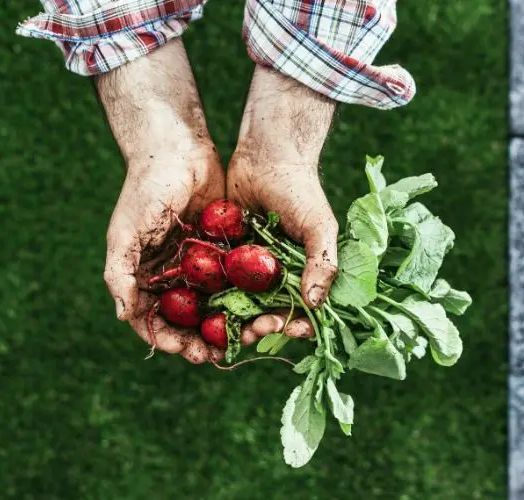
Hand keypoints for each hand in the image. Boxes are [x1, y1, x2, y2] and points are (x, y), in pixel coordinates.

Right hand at [97, 39, 225, 363]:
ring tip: (244, 338)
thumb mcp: (125, 233)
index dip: (169, 340)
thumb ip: (119, 273)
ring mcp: (201, 264)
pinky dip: (248, 297)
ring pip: (216, 305)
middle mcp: (174, 276)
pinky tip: (263, 309)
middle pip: (188, 321)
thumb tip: (123, 316)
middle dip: (202, 340)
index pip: (154, 321)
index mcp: (145, 277)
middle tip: (219, 355)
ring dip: (228, 324)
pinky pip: (238, 280)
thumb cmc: (144, 191)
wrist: (177, 150)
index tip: (188, 352)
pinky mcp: (227, 250)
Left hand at [228, 66, 339, 311]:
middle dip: (260, 328)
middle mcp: (276, 277)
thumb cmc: (301, 190)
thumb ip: (322, 263)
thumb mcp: (319, 226)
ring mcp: (249, 269)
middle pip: (268, 314)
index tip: (286, 328)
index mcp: (303, 274)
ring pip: (239, 305)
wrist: (267, 155)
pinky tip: (201, 309)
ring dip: (232, 321)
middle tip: (250, 332)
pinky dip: (209, 298)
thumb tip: (315, 304)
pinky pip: (216, 283)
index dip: (295, 326)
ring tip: (223, 330)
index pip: (303, 311)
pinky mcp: (224, 256)